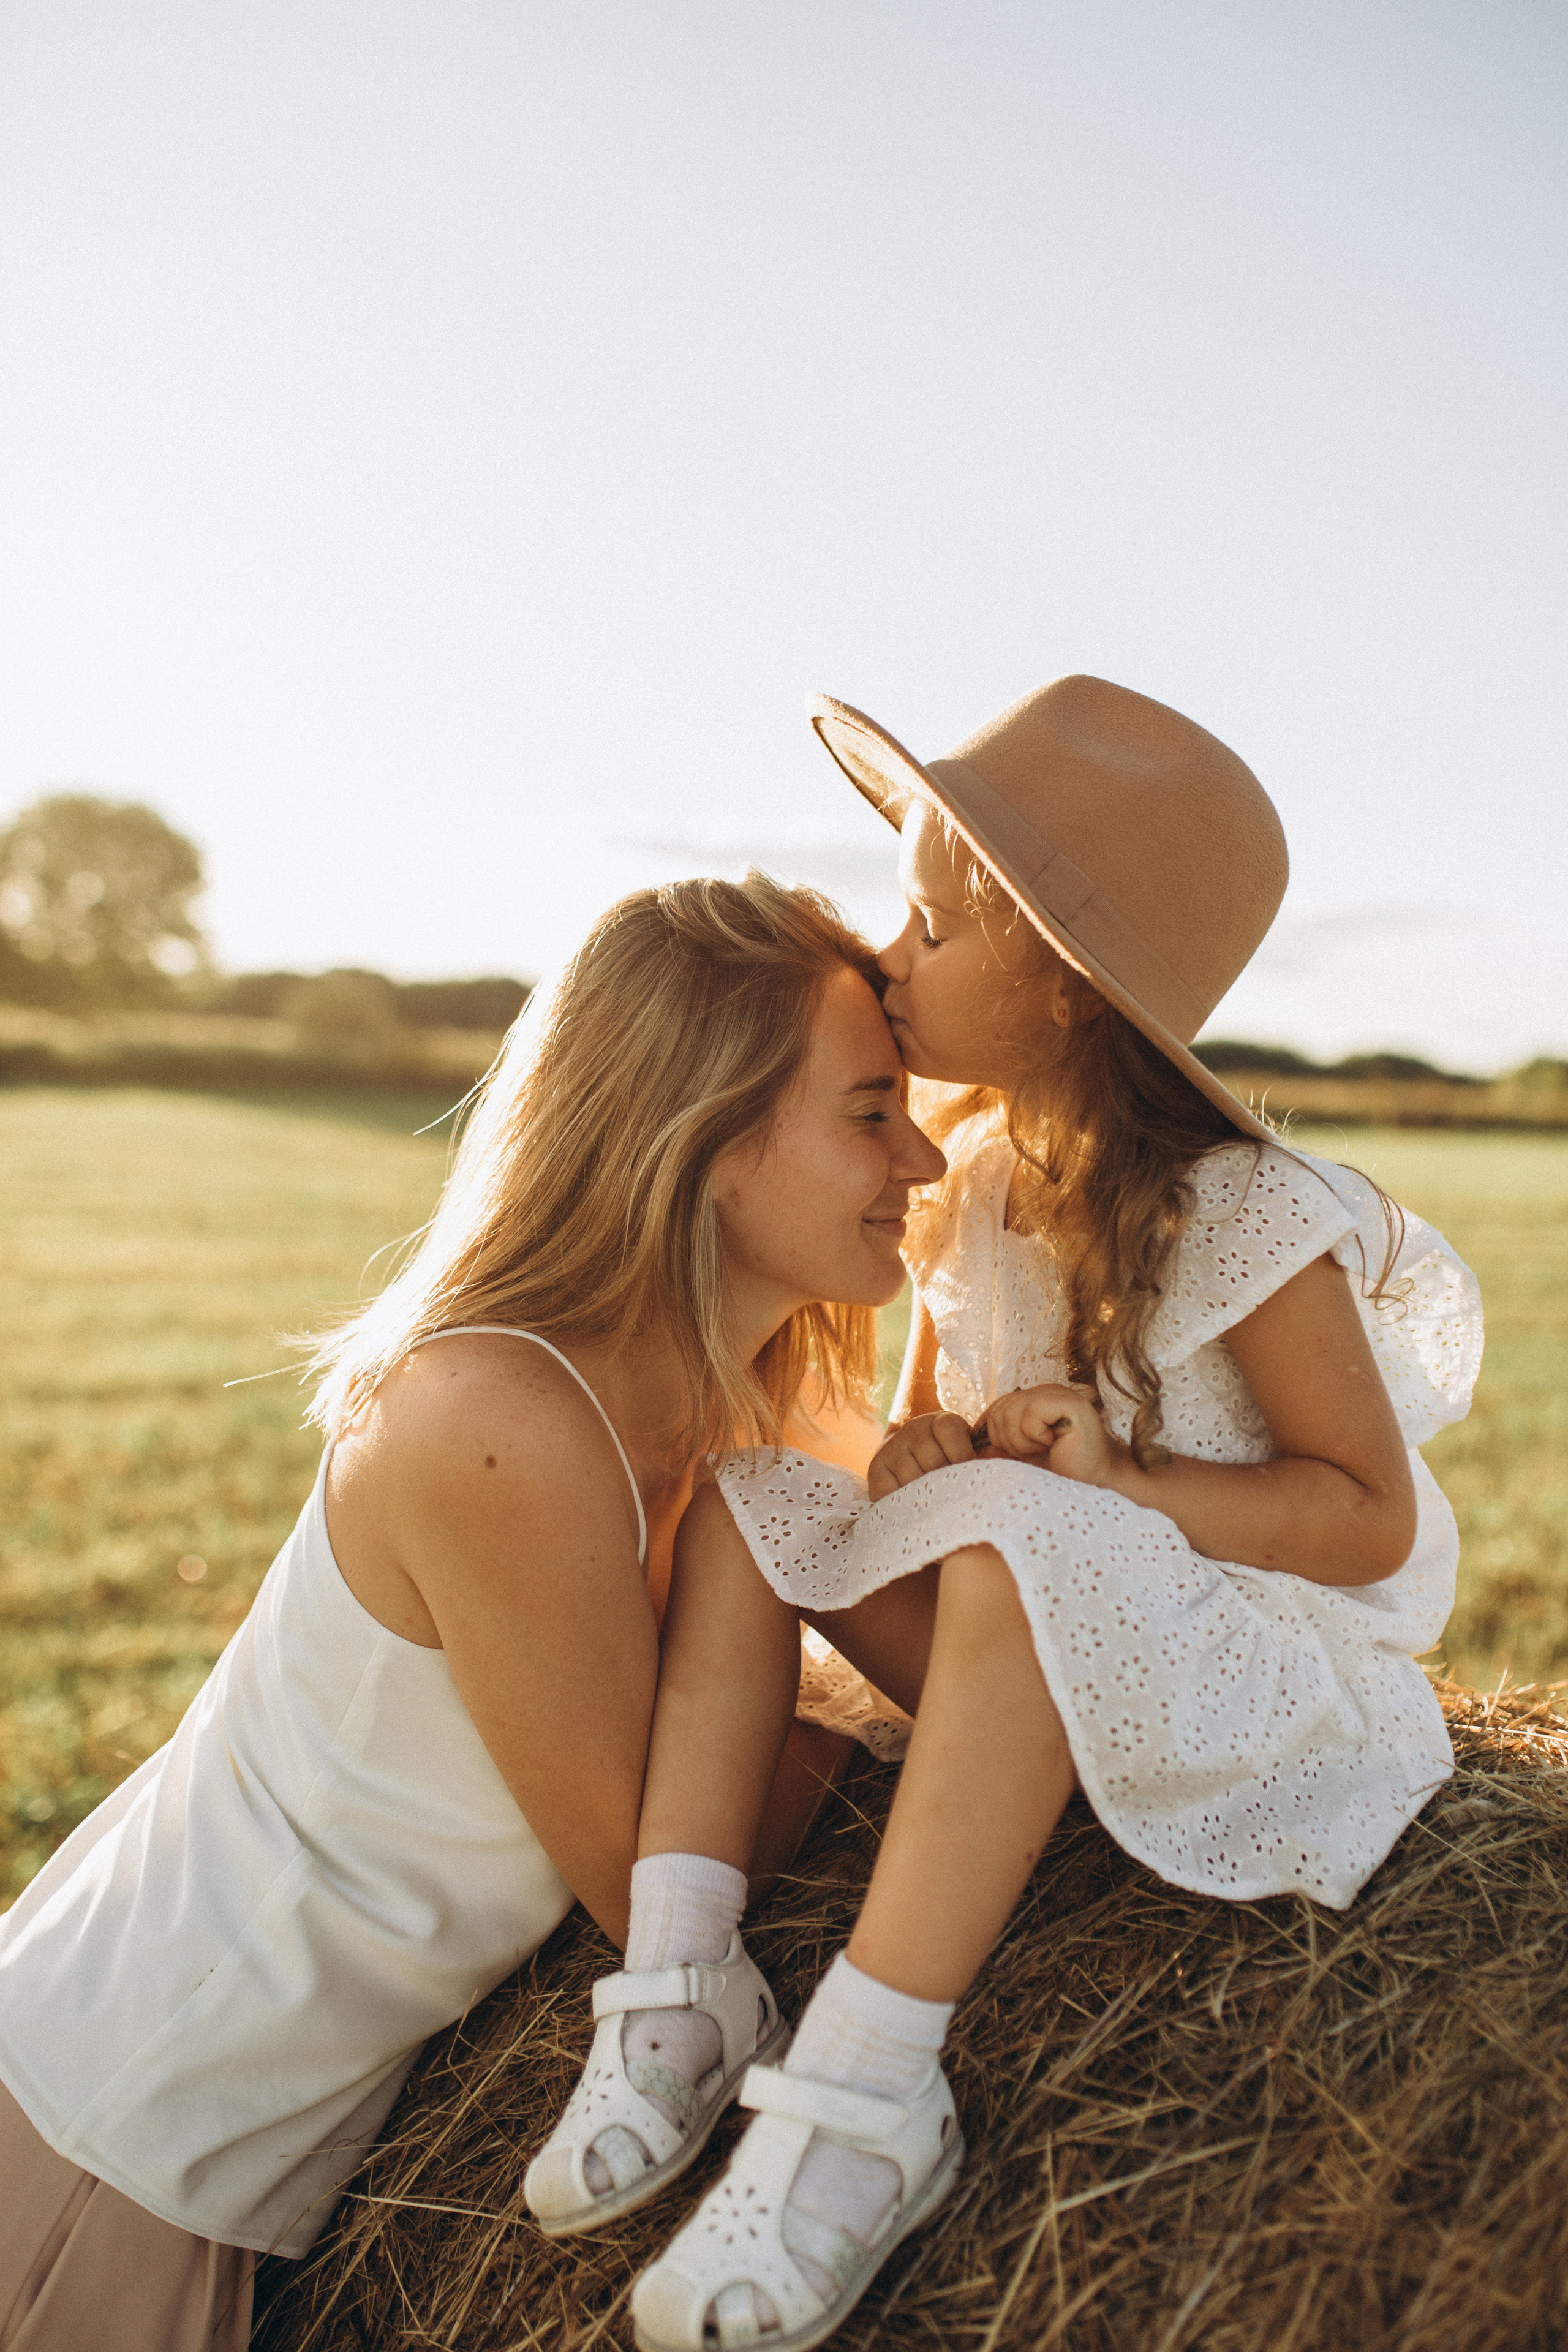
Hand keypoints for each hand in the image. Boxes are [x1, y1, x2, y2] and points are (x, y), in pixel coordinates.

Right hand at [867, 1412, 976, 1501]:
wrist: (912, 1461)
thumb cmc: (950, 1463)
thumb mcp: (968, 1451)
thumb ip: (984, 1454)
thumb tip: (998, 1456)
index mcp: (941, 1421)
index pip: (949, 1430)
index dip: (961, 1456)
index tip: (969, 1475)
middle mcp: (913, 1429)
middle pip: (932, 1460)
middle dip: (945, 1483)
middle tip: (951, 1496)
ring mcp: (891, 1448)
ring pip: (911, 1479)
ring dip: (924, 1497)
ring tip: (934, 1504)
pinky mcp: (876, 1469)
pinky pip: (889, 1491)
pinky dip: (901, 1503)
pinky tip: (911, 1505)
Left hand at [974, 1383, 1123, 1488]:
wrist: (1093, 1485)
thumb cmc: (1057, 1470)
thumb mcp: (1017, 1456)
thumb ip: (994, 1445)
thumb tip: (970, 1442)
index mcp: (1031, 1398)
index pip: (993, 1408)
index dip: (995, 1436)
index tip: (1018, 1454)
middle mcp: (1044, 1390)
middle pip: (999, 1409)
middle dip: (1009, 1440)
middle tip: (1036, 1452)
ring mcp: (1058, 1394)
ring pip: (1011, 1411)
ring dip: (1023, 1440)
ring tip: (1045, 1448)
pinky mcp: (1070, 1403)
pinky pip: (1031, 1413)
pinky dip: (1036, 1435)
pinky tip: (1054, 1443)